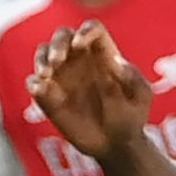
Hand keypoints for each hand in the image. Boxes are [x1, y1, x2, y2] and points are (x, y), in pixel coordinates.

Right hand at [27, 21, 152, 161]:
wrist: (117, 145)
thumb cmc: (133, 117)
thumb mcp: (141, 97)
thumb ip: (132, 78)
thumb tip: (115, 61)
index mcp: (104, 53)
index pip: (92, 29)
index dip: (85, 31)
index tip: (80, 45)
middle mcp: (80, 60)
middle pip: (62, 35)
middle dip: (57, 43)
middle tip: (58, 61)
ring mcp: (62, 77)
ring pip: (43, 53)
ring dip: (41, 59)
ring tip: (46, 74)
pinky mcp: (48, 96)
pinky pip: (34, 83)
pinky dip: (35, 84)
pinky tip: (42, 90)